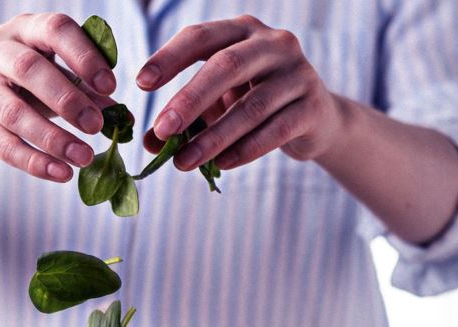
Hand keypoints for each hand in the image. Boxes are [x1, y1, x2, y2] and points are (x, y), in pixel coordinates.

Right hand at [0, 13, 117, 182]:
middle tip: (97, 126)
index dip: (84, 56)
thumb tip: (123, 116)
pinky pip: (2, 144)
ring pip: (14, 113)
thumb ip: (84, 90)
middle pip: (30, 70)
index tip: (110, 85)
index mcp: (23, 29)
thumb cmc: (17, 83)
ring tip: (84, 157)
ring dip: (53, 138)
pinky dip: (33, 162)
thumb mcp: (50, 76)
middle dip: (68, 99)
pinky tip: (60, 174)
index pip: (54, 30)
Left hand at [137, 16, 344, 171]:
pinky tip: (221, 165)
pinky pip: (274, 130)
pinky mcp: (313, 106)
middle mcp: (273, 44)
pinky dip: (244, 150)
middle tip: (162, 129)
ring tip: (184, 162)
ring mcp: (298, 73)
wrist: (316, 119)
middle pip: (227, 67)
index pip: (201, 37)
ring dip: (213, 137)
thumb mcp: (217, 104)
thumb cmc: (255, 103)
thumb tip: (150, 142)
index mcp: (242, 31)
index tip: (141, 83)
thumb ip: (184, 119)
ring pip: (251, 106)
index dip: (170, 58)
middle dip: (190, 100)